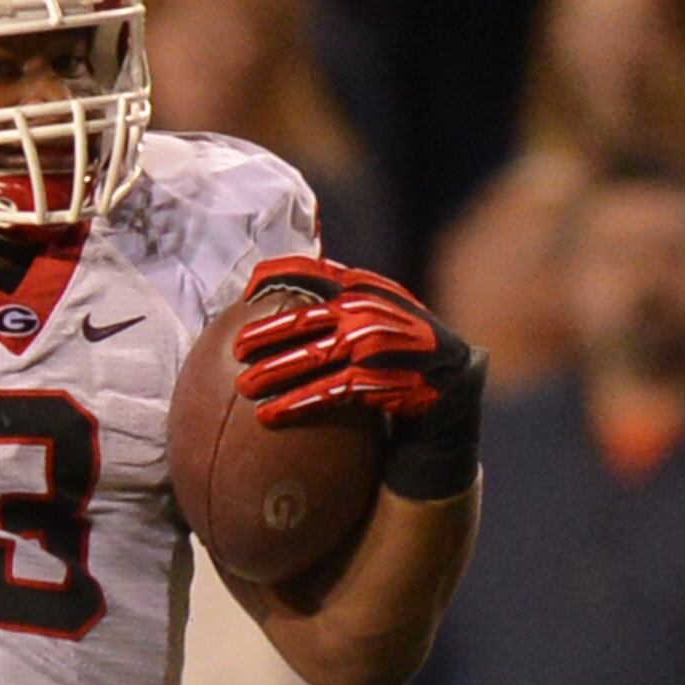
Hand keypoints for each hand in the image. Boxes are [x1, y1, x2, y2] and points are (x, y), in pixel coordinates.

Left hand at [234, 256, 487, 498]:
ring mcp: (373, 344)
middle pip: (301, 318)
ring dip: (272, 372)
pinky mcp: (379, 378)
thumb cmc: (398, 342)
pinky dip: (296, 402)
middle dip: (262, 334)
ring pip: (311, 356)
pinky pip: (329, 391)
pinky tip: (270, 414)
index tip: (245, 291)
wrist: (449, 379)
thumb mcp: (375, 308)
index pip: (311, 270)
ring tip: (244, 386)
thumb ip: (338, 297)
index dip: (274, 275)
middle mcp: (365, 310)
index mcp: (361, 287)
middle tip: (235, 350)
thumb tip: (276, 294)